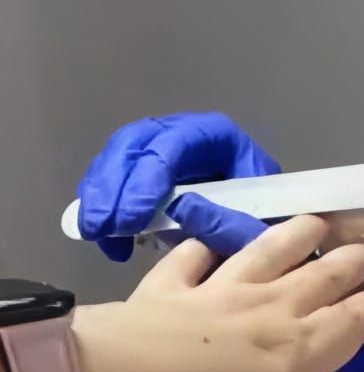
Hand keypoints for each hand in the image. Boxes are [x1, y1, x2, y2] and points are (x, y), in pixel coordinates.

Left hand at [71, 214, 363, 371]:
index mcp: (296, 358)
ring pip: (270, 250)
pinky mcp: (165, 287)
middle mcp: (266, 313)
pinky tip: (220, 241)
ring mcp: (214, 292)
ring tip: (324, 217)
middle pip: (323, 274)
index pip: (351, 324)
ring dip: (303, 230)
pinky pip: (196, 257)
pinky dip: (213, 244)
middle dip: (358, 254)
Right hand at [76, 112, 280, 261]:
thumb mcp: (259, 211)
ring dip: (99, 196)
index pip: (173, 143)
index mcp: (214, 136)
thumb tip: (186, 212)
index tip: (134, 219)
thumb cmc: (260, 209)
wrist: (254, 212)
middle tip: (102, 227)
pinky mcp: (135, 169)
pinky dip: (98, 206)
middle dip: (114, 187)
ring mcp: (153, 146)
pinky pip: (106, 178)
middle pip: (134, 144)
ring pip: (114, 158)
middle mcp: (179, 133)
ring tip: (96, 234)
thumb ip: (231, 214)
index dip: (149, 177)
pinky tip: (104, 238)